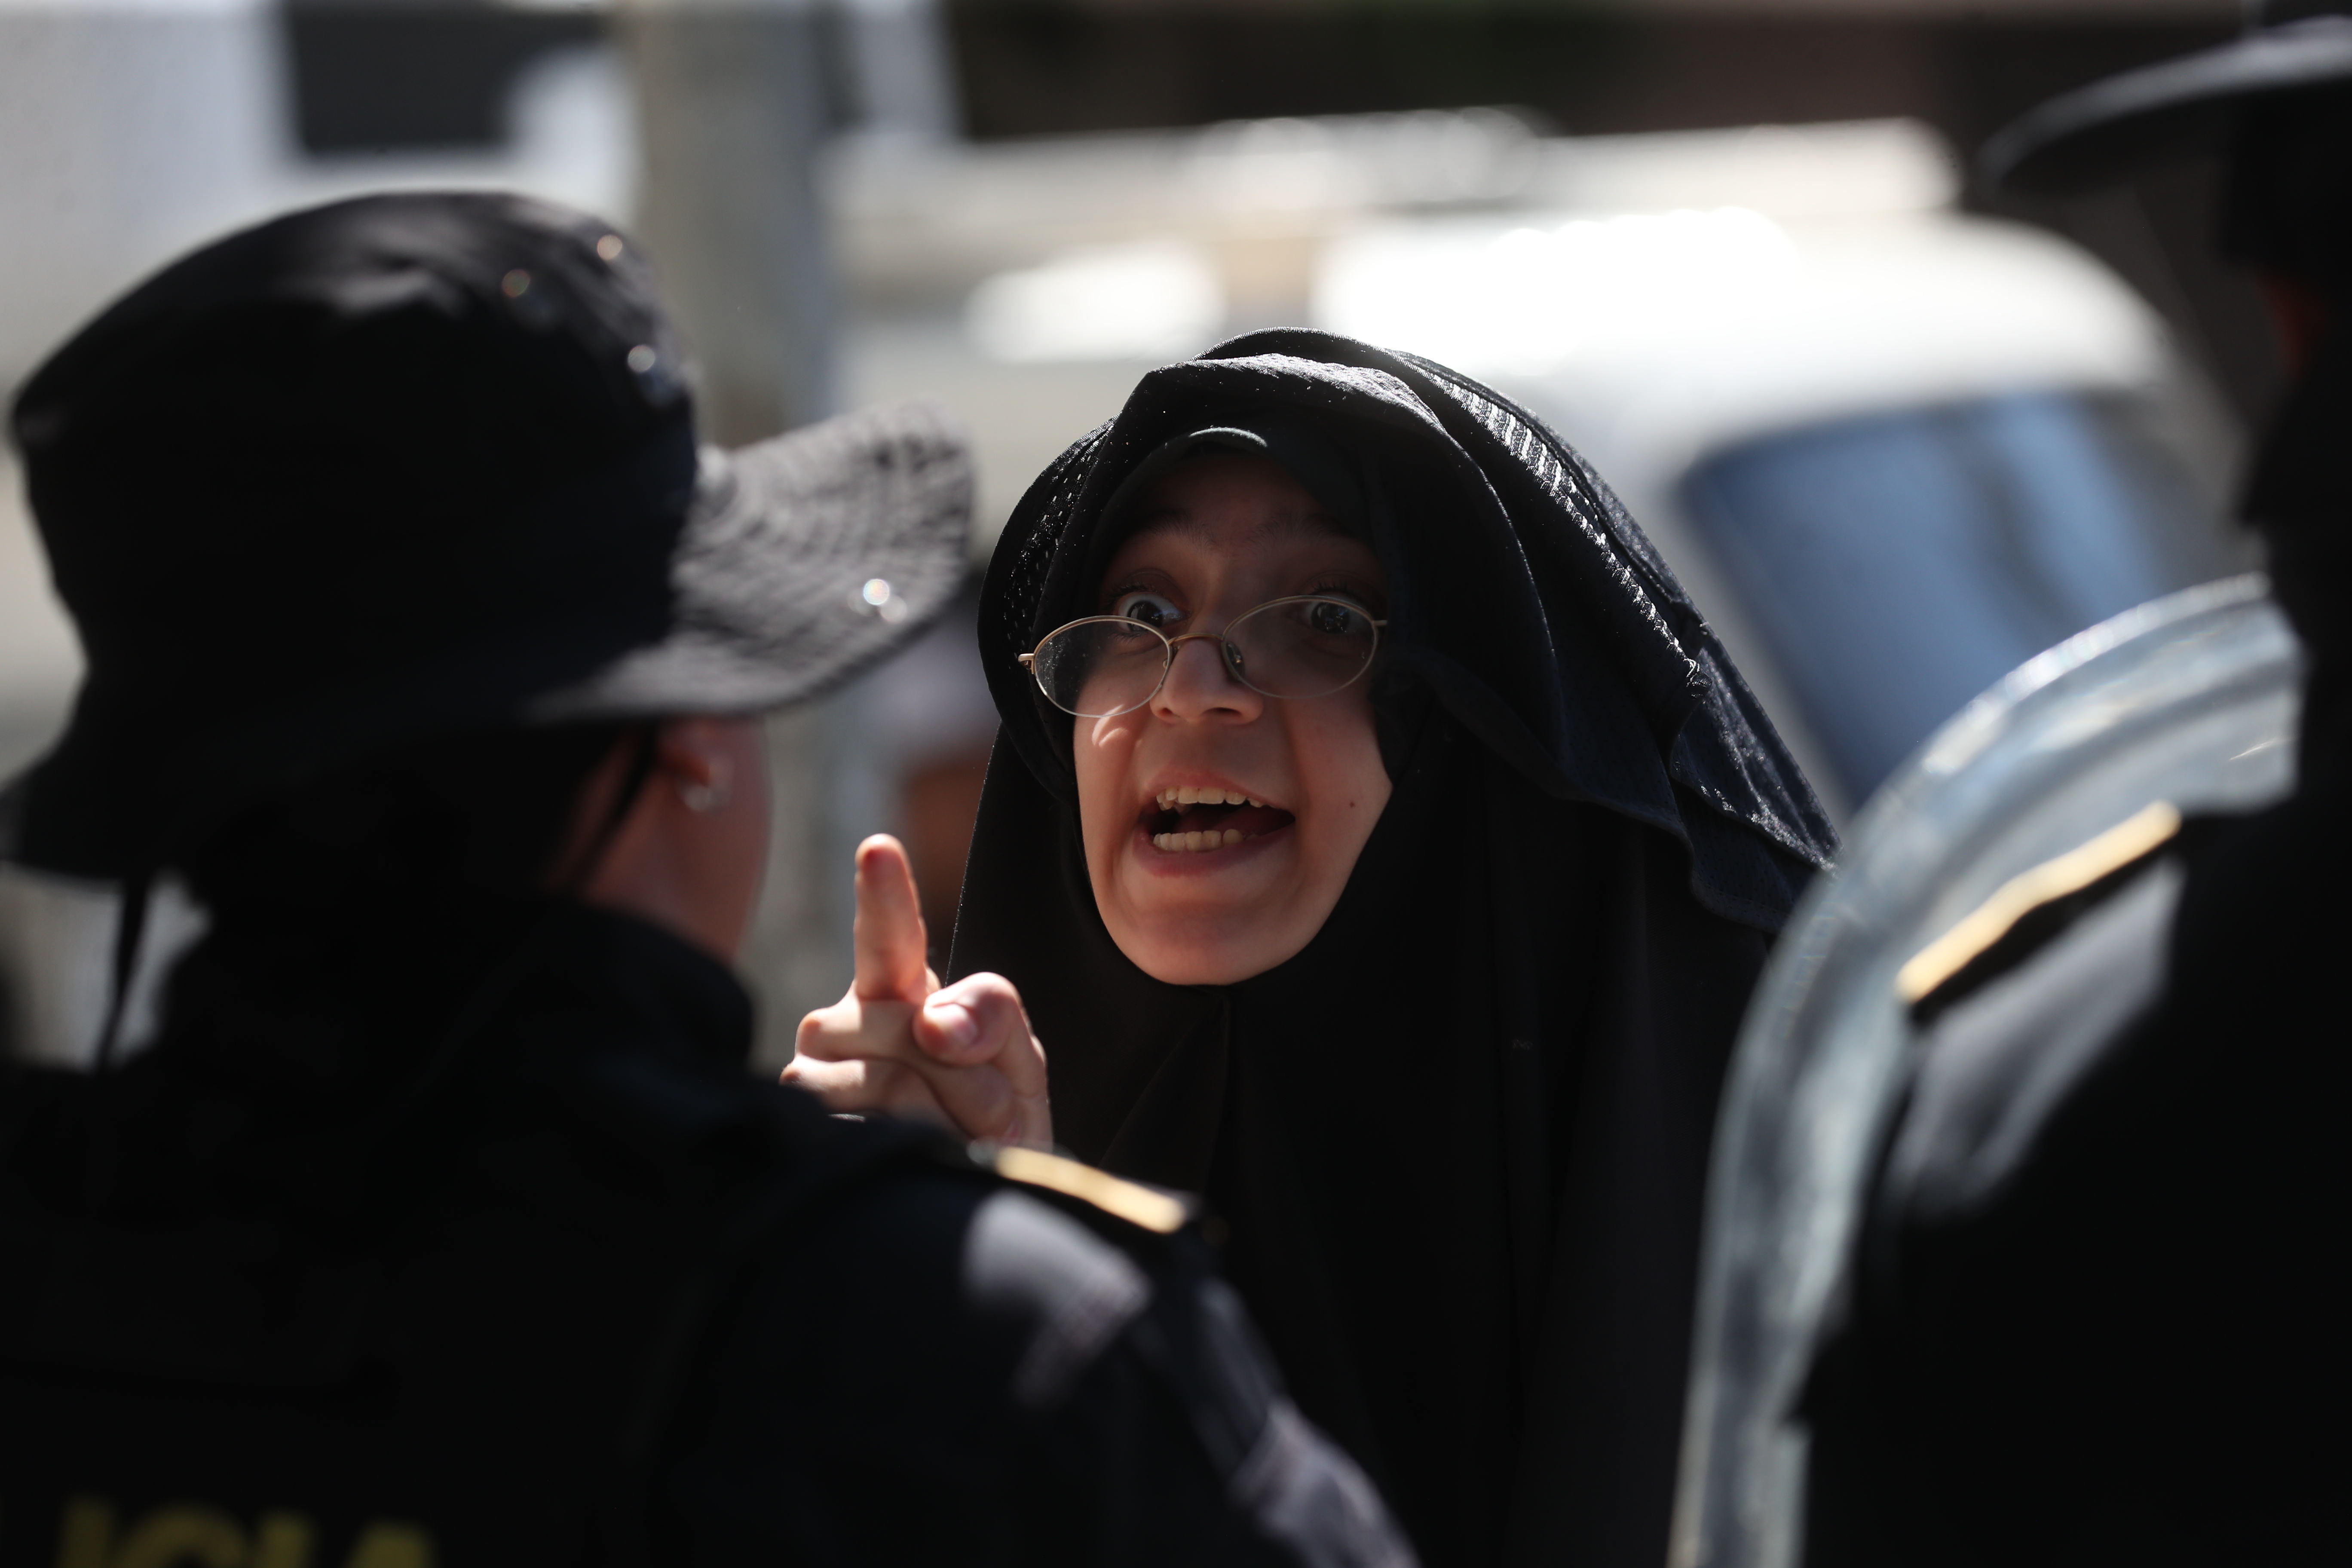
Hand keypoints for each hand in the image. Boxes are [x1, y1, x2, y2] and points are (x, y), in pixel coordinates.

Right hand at [783, 835, 1051, 1148]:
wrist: (968, 1196)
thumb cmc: (991, 1117)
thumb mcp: (1017, 1059)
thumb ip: (993, 1018)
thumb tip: (932, 1023)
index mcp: (896, 989)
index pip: (889, 935)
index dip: (885, 894)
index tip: (879, 849)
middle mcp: (840, 1021)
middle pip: (911, 1030)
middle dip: (972, 1082)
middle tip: (991, 1116)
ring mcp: (810, 1073)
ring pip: (892, 1082)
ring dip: (949, 1120)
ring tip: (954, 1139)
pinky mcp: (800, 1125)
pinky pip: (869, 1127)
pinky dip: (912, 1146)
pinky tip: (909, 1155)